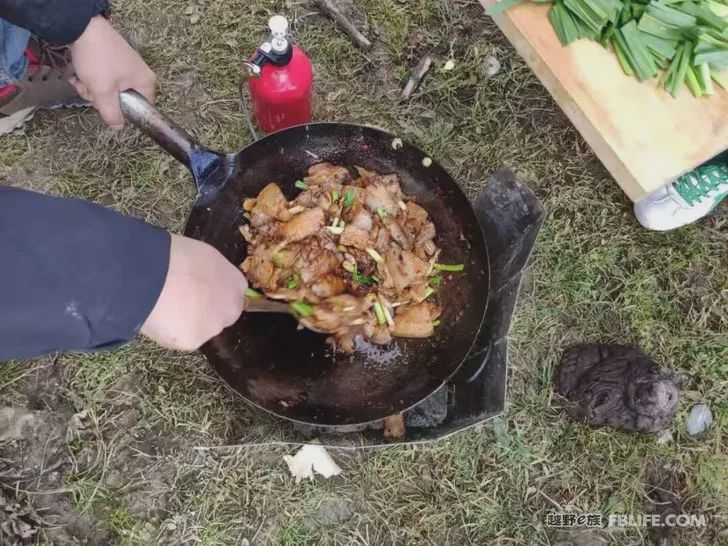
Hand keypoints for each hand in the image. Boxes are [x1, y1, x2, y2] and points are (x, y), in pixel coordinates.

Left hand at [69, 15, 155, 127]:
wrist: (82, 26)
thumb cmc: (98, 60)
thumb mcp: (103, 91)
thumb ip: (112, 113)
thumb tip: (119, 128)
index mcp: (146, 83)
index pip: (142, 109)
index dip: (124, 114)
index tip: (108, 109)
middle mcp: (140, 75)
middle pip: (123, 100)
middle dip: (103, 100)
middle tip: (91, 93)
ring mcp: (127, 67)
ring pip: (111, 90)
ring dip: (94, 90)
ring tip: (82, 82)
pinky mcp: (114, 60)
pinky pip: (106, 78)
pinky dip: (92, 79)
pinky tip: (80, 76)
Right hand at [141, 235, 247, 350]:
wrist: (156, 276)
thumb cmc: (176, 256)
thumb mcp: (203, 255)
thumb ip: (210, 272)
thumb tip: (202, 278)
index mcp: (235, 282)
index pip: (233, 292)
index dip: (213, 292)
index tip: (198, 290)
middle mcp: (231, 307)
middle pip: (220, 314)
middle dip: (204, 311)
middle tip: (181, 302)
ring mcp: (213, 327)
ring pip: (201, 329)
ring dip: (187, 323)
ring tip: (164, 308)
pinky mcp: (193, 342)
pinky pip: (182, 339)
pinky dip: (170, 332)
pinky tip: (158, 318)